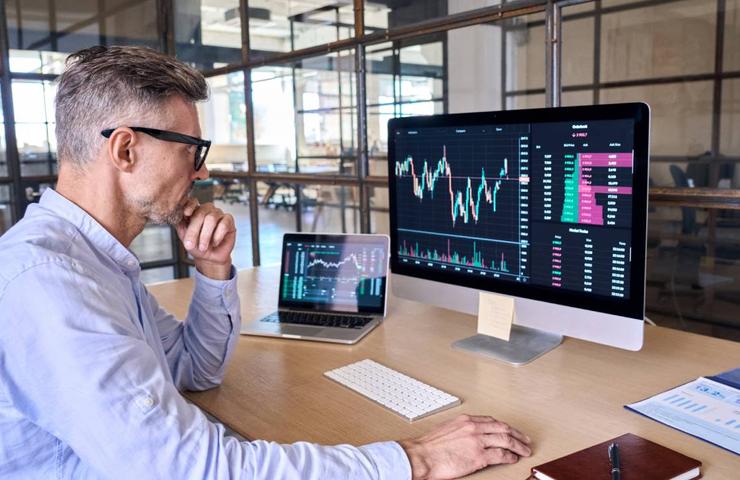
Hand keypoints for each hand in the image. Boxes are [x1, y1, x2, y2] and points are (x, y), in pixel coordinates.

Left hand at [176, 199, 235, 279]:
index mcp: (195, 211)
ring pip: (212, 218)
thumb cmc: (197, 246)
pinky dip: (218, 235)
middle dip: (194, 230)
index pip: (193, 202)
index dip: (190, 206)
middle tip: (190, 244)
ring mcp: (218, 214)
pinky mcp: (229, 220)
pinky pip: (224, 224)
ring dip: (205, 235)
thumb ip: (180, 225)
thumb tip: (175, 216)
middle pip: (201, 213)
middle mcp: (207, 210)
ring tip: (203, 247)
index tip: (186, 214)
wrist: (209, 258)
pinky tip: (215, 242)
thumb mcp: (184, 237)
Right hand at [398, 414, 531, 479]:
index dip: (504, 426)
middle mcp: (474, 427)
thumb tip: (469, 435)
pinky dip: (509, 456)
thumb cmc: (429, 446)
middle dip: (517, 434)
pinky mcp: (479, 456)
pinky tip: (513, 458)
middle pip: (503, 428)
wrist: (421, 456)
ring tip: (524, 450)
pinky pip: (500, 455)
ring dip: (518, 446)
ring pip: (505, 440)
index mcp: (466, 420)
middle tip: (524, 440)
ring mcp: (477, 441)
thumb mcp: (447, 429)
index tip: (510, 430)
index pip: (491, 420)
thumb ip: (461, 429)